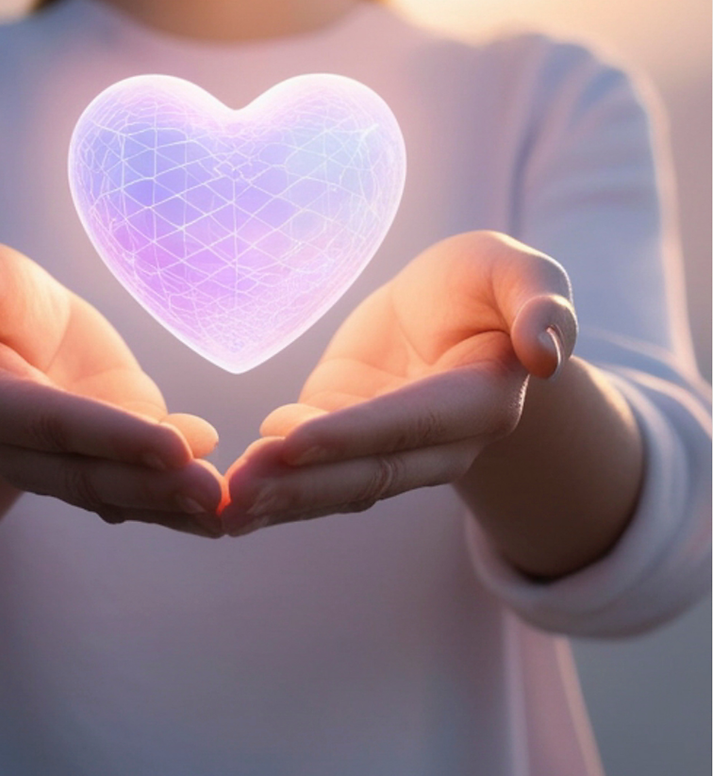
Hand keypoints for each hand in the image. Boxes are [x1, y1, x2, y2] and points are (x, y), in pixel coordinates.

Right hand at [0, 240, 224, 536]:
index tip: (172, 445)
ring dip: (172, 502)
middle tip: (216, 491)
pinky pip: (141, 479)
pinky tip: (224, 498)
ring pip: (119, 489)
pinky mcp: (111, 447)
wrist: (16, 314)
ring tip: (226, 504)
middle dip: (154, 485)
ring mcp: (71, 455)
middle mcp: (26, 447)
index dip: (110, 437)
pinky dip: (178, 492)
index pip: (53, 425)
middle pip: (91, 473)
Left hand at [222, 231, 576, 534]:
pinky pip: (310, 470)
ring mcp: (385, 448)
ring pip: (334, 484)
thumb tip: (549, 353)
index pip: (410, 425)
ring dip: (280, 497)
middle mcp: (434, 444)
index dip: (353, 435)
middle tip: (237, 492)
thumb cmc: (484, 285)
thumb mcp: (516, 272)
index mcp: (479, 403)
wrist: (444, 307)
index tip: (291, 442)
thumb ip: (541, 304)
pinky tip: (228, 495)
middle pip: (366, 473)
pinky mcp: (344, 437)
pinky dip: (273, 483)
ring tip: (225, 503)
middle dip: (302, 486)